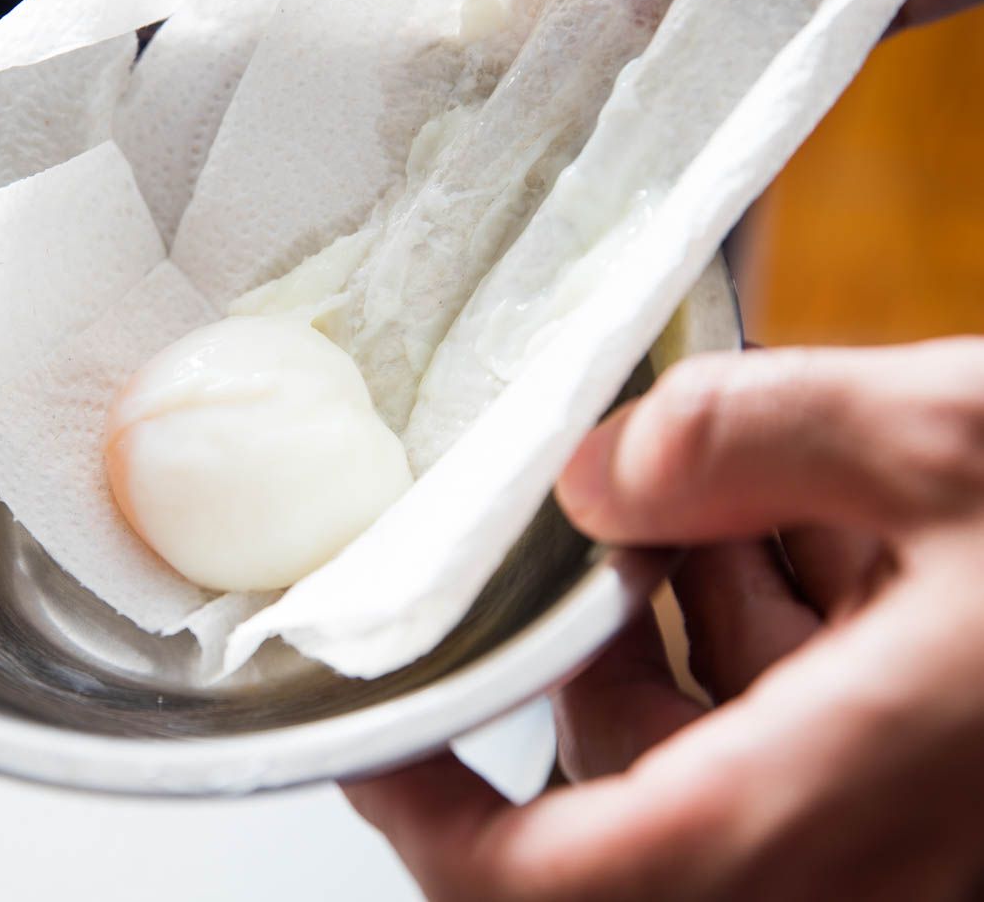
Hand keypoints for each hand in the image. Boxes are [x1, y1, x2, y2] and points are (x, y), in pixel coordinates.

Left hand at [345, 340, 983, 900]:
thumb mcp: (946, 442)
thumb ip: (752, 439)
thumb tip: (594, 476)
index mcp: (821, 790)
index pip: (551, 878)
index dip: (430, 819)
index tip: (370, 736)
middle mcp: (857, 856)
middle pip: (626, 785)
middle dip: (599, 645)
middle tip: (617, 523)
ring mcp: (897, 837)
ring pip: (710, 761)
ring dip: (696, 628)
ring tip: (746, 505)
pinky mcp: (920, 796)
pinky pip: (790, 749)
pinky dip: (772, 647)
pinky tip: (812, 533)